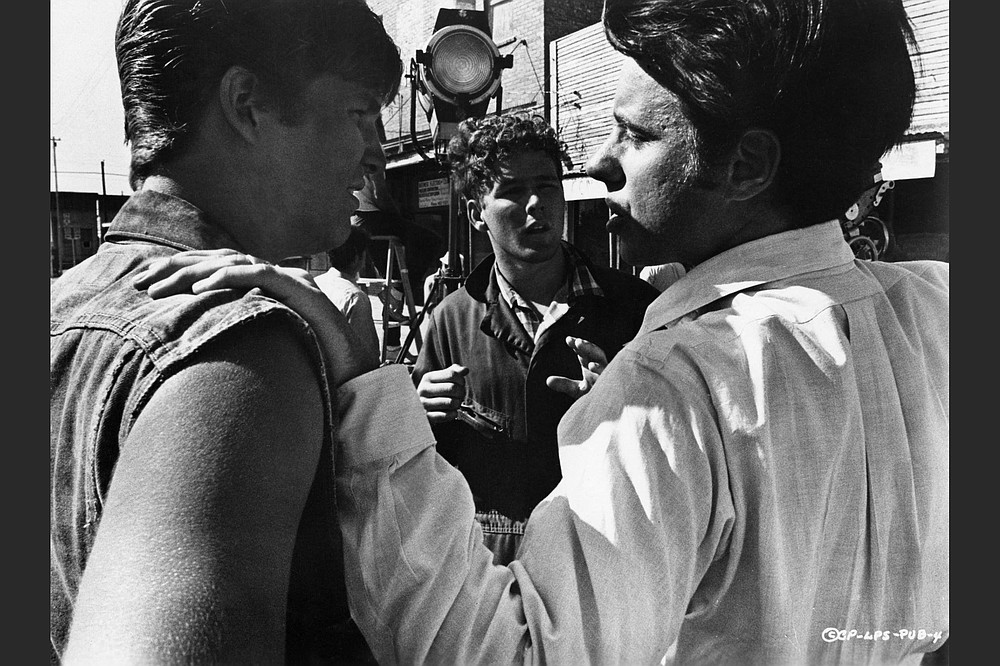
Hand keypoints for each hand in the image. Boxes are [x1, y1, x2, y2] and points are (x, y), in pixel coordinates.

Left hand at [133, 249, 378, 384]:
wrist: (354, 370)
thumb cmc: (313, 363)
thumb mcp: (265, 346)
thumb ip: (242, 334)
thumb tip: (203, 347)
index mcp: (266, 287)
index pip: (218, 270)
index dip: (181, 272)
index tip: (147, 285)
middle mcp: (276, 277)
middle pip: (218, 261)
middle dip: (177, 268)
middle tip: (141, 281)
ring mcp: (290, 280)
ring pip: (234, 264)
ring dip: (193, 273)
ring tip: (161, 285)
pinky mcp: (301, 291)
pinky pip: (260, 275)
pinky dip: (229, 276)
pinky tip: (201, 287)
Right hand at [415, 364, 468, 423]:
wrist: (420, 406)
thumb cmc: (435, 390)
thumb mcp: (442, 378)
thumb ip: (454, 372)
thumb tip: (465, 370)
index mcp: (428, 377)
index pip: (452, 374)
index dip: (461, 379)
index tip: (461, 383)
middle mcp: (424, 389)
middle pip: (452, 388)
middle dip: (461, 392)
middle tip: (460, 394)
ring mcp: (424, 403)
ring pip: (451, 402)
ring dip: (458, 403)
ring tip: (456, 402)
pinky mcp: (427, 416)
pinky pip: (445, 415)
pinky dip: (453, 414)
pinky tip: (453, 411)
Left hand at [545, 336, 607, 398]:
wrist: (605, 411)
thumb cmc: (592, 397)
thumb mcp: (576, 390)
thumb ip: (563, 384)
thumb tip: (548, 381)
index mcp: (591, 366)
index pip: (585, 352)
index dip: (577, 345)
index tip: (568, 339)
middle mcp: (601, 368)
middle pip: (596, 354)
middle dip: (587, 347)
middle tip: (577, 341)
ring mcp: (608, 377)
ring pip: (603, 363)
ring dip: (594, 356)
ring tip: (583, 349)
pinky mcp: (612, 386)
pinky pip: (608, 376)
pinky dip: (599, 370)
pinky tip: (591, 365)